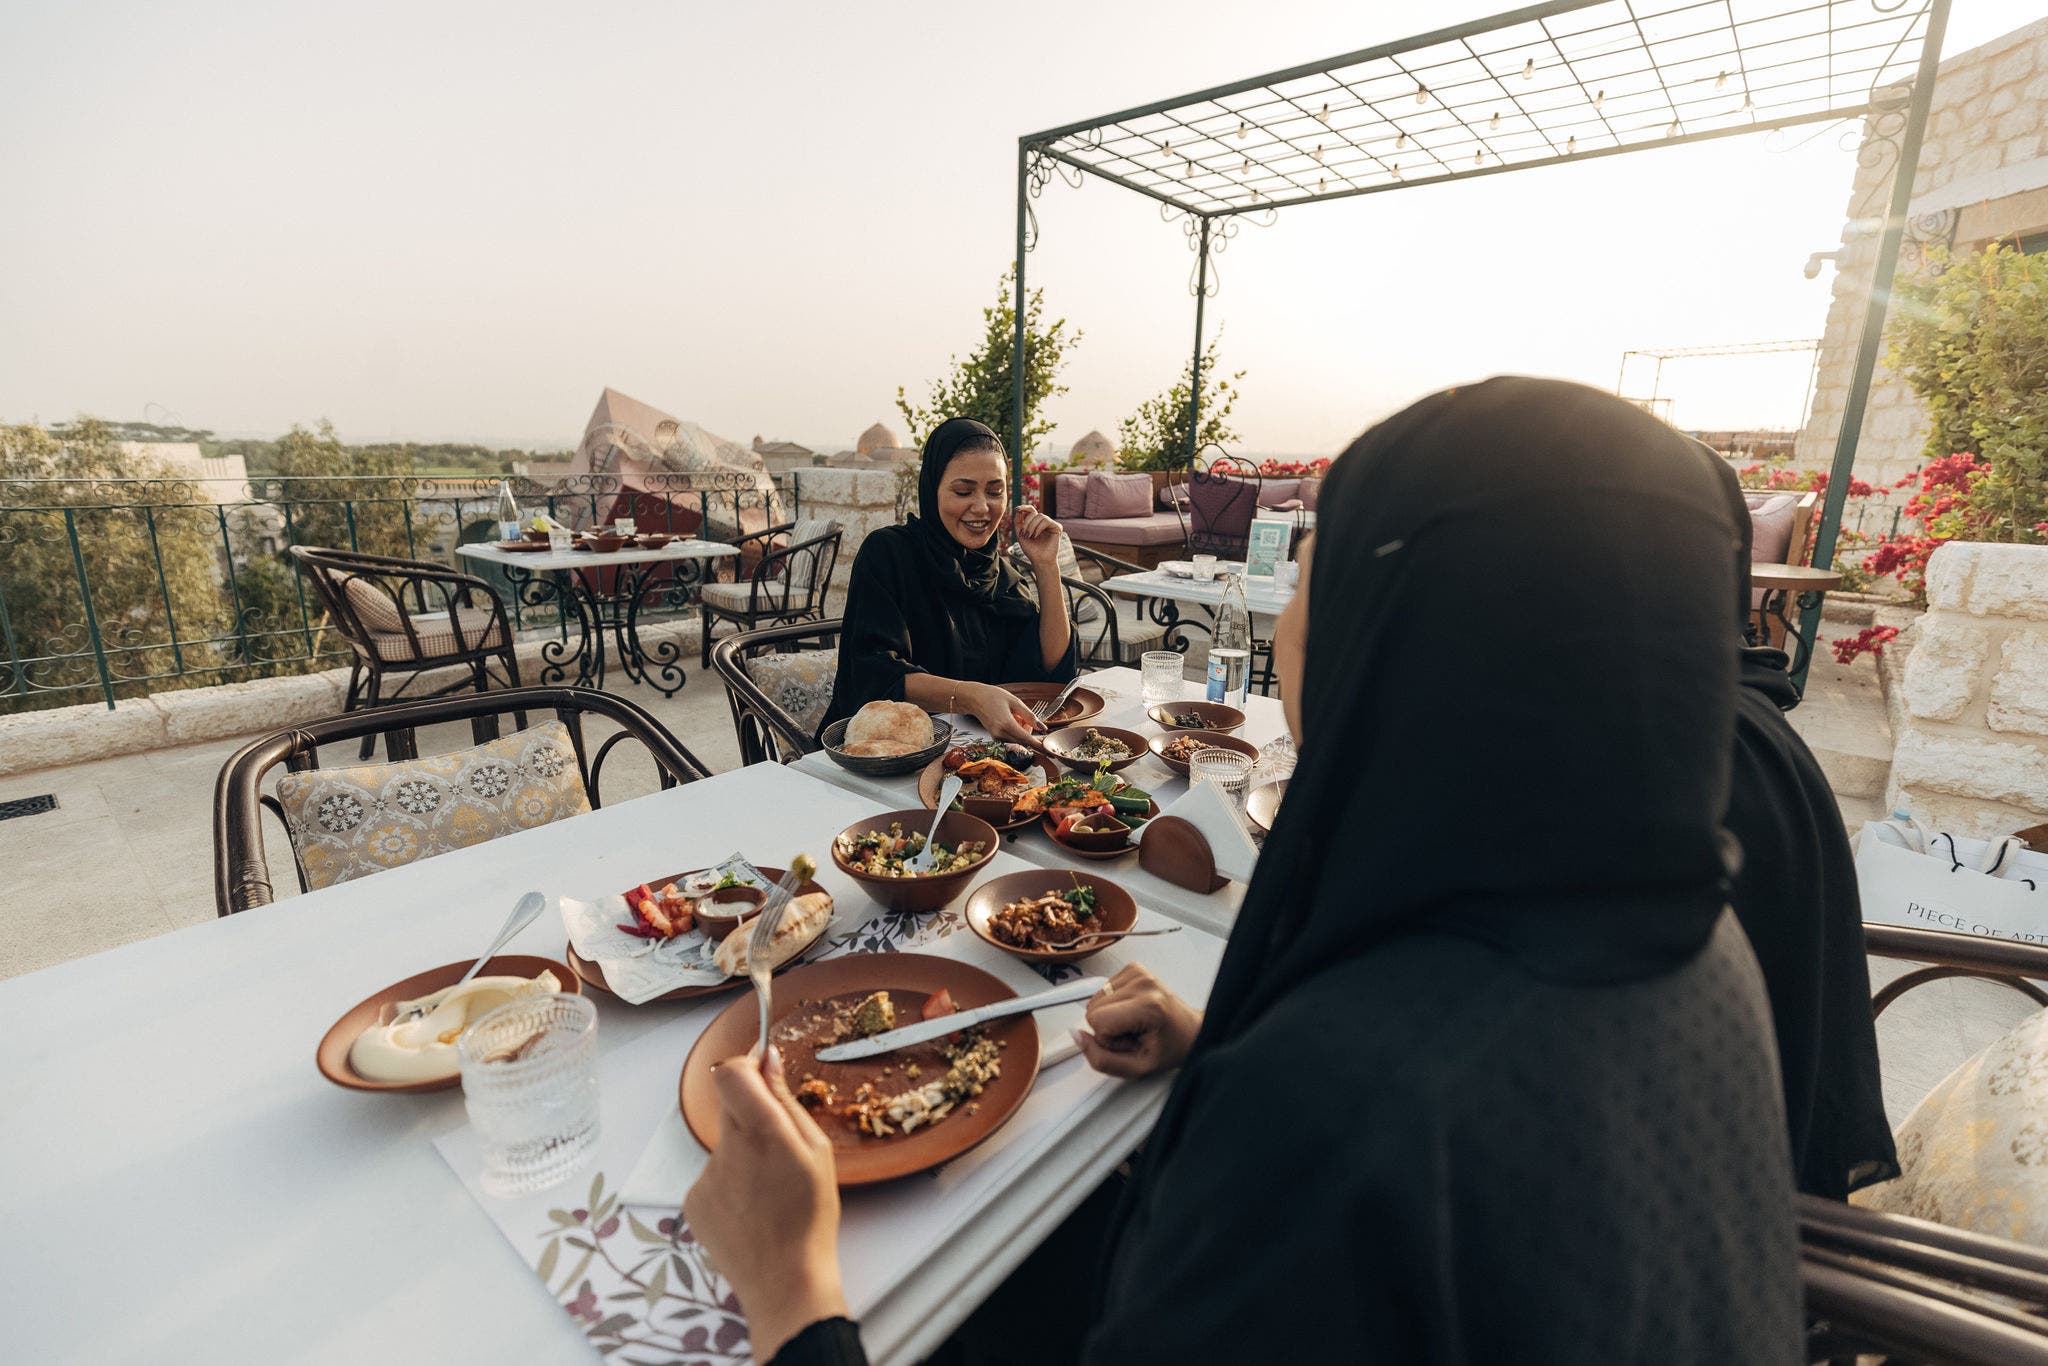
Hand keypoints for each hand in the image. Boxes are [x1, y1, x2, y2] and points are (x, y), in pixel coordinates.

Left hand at [683, 1048, 847, 1360]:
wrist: (784, 1281)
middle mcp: (727, 1149)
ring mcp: (705, 1176)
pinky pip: (713, 1174)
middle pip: (729, 1105)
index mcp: (763, 1132)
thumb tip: (768, 1060)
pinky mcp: (692, 1200)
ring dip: (744, 1153)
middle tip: (778, 1145)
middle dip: (752, 1113)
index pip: (729, 1071)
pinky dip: (731, 1182)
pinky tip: (752, 1208)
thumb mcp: (818, 1152)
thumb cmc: (810, 1218)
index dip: (745, 1066)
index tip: (762, 1072)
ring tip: (769, 1190)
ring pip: (725, 1144)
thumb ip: (787, 1101)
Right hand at [959, 680, 1039, 742]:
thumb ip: (1030, 716)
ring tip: (1012, 715)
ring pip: (1019, 739)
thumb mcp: (1015, 701)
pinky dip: (1015, 730)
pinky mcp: (995, 738)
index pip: (1027, 739)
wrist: (975, 699)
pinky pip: (1012, 738)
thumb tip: (1043, 728)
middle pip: (1024, 740)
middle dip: (1029, 730)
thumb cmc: (993, 696)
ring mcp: (997, 737)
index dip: (1040, 746)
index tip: (1050, 753)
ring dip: (1021, 730)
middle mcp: (1000, 734)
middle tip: (1021, 715)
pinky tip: (1008, 719)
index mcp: (1006, 724)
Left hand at [1013, 506, 1063, 571]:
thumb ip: (1018, 521)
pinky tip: (1036, 536)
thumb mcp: (1020, 534)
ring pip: (1040, 516)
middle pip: (1034, 513)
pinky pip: (1047, 521)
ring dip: (1032, 526)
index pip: (1031, 510)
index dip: (1024, 507)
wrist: (1039, 560)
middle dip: (1027, 523)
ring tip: (1030, 536)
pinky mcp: (1057, 527)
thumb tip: (1018, 509)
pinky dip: (1039, 528)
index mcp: (1035, 523)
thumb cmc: (1031, 549)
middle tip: (1024, 534)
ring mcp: (1050, 524)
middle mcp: (1043, 522)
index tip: (1017, 509)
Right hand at [1073, 964, 1202, 1078]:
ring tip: (1134, 1023)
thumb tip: (1077, 1036)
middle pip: (1092, 1008)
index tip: (1131, 1042)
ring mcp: (1139, 972)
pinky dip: (1114, 1003)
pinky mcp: (1135, 968)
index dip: (1108, 1040)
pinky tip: (1132, 1011)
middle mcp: (1143, 983)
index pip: (1097, 1021)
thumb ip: (1101, 1059)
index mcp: (1148, 1005)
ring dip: (1110, 1015)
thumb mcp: (1136, 1068)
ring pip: (1095, 998)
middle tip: (1133, 1033)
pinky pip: (1104, 989)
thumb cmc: (1170, 1048)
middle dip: (1108, 1027)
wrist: (1190, 1031)